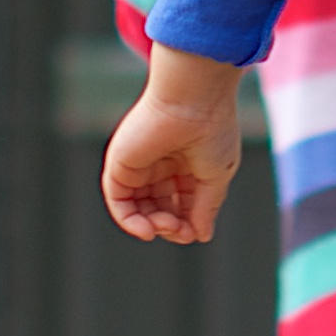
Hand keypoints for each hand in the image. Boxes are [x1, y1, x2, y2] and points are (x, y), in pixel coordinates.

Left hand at [101, 45, 249, 244]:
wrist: (194, 100)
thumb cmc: (212, 130)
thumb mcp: (216, 177)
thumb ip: (205, 208)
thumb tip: (201, 236)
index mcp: (186, 164)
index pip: (181, 205)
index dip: (187, 224)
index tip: (195, 231)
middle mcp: (161, 165)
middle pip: (159, 209)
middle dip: (171, 227)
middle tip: (181, 230)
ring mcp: (139, 165)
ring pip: (138, 209)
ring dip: (152, 227)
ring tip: (167, 227)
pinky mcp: (121, 164)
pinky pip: (118, 202)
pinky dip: (129, 222)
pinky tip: (146, 230)